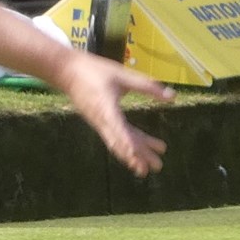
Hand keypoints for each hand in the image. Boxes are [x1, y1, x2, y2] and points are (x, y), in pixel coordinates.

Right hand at [57, 50, 171, 176]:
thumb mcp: (122, 75)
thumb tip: (172, 96)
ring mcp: (100, 123)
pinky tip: (140, 149)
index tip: (136, 155)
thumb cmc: (95, 71)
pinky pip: (116, 137)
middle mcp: (102, 120)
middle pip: (121, 142)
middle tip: (156, 167)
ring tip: (151, 166)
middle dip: (138, 156)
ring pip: (119, 143)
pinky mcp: (100, 122)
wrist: (67, 72)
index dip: (127, 142)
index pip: (117, 127)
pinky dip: (128, 145)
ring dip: (135, 154)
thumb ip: (146, 86)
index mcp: (105, 107)